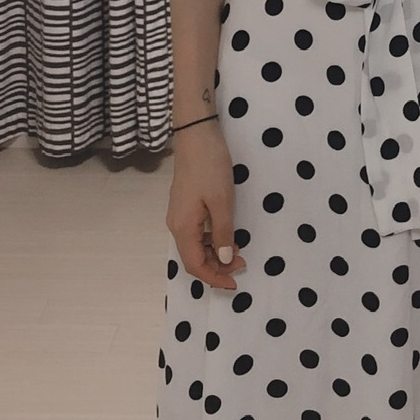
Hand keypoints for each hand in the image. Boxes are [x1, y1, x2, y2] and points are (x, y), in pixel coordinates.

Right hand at [165, 125, 244, 292]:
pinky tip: (227, 235)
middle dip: (217, 267)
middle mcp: (176, 225)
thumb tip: (224, 259)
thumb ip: (223, 233)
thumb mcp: (222, 202)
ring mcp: (179, 215)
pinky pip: (196, 234)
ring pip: (195, 247)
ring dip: (215, 254)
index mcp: (183, 227)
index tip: (235, 283)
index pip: (195, 265)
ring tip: (239, 251)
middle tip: (243, 263)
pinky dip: (211, 241)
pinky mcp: (185, 207)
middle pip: (193, 259)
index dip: (214, 278)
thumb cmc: (210, 167)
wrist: (196, 136)